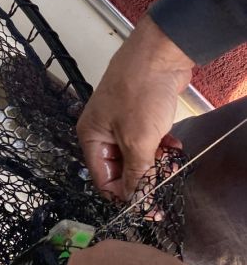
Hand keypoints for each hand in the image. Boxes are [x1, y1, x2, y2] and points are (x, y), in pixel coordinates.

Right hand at [77, 15, 193, 199]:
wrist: (160, 55)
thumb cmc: (140, 94)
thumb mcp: (138, 141)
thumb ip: (137, 175)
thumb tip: (136, 204)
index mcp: (91, 137)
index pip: (103, 180)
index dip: (126, 196)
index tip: (152, 208)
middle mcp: (102, 131)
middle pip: (121, 169)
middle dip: (144, 176)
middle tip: (166, 176)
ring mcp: (120, 122)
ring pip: (137, 156)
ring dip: (155, 161)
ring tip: (172, 156)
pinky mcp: (139, 115)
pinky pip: (147, 141)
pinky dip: (160, 146)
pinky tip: (174, 143)